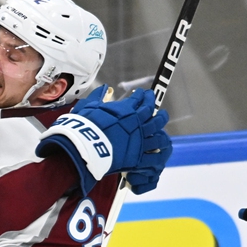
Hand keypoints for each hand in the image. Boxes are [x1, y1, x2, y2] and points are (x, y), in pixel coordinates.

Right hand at [35, 86, 171, 194]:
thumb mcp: (89, 106)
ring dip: (160, 125)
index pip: (138, 99)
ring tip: (161, 120)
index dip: (141, 95)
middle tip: (153, 103)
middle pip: (152, 112)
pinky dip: (158, 151)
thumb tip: (104, 89)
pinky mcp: (138, 157)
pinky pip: (154, 155)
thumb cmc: (85, 126)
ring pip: (158, 131)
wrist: (85, 147)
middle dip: (153, 105)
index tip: (141, 93)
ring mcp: (139, 141)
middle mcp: (136, 123)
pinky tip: (160, 148)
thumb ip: (98, 97)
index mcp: (125, 110)